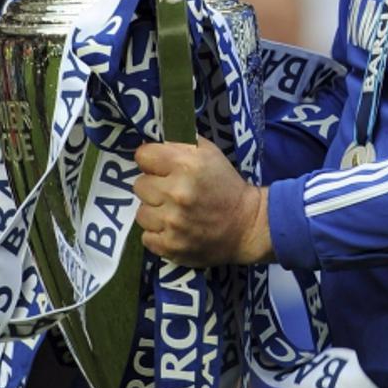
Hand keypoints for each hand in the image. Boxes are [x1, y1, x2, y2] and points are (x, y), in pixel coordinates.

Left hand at [133, 136, 273, 266]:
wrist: (247, 225)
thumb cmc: (226, 185)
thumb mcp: (210, 153)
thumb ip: (180, 143)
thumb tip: (153, 141)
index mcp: (186, 164)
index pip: (143, 156)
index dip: (153, 161)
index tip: (162, 167)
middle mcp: (176, 192)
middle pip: (139, 185)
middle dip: (155, 187)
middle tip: (174, 191)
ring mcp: (172, 222)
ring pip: (141, 212)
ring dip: (156, 212)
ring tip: (175, 213)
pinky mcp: (170, 246)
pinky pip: (146, 236)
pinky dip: (159, 234)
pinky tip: (176, 230)